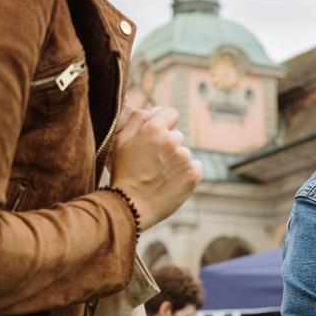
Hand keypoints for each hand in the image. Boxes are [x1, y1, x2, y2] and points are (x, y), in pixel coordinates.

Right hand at [106, 105, 200, 229]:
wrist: (130, 206)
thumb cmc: (123, 173)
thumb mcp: (121, 141)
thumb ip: (138, 119)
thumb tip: (158, 109)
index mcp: (154, 128)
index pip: (171, 113)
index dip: (163, 125)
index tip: (157, 138)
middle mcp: (173, 139)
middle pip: (176, 136)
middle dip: (167, 146)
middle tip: (151, 164)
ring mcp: (185, 157)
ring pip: (184, 153)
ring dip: (175, 161)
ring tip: (159, 176)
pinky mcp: (194, 174)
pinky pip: (195, 167)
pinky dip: (186, 173)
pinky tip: (170, 183)